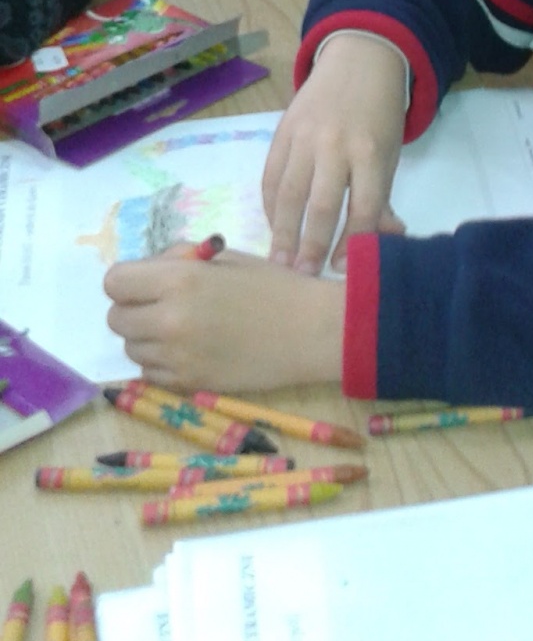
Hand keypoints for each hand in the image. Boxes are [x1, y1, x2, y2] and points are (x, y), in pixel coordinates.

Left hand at [104, 247, 345, 391]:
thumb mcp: (224, 257)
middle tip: (163, 305)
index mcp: (178, 280)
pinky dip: (162, 362)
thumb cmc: (272, 286)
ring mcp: (176, 357)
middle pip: (116, 318)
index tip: (146, 283)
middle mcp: (169, 320)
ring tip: (182, 328)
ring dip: (147, 337)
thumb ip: (178, 259)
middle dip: (134, 309)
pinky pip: (150, 372)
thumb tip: (147, 270)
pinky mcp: (188, 384)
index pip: (114, 282)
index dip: (128, 281)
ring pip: (131, 348)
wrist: (309, 331)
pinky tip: (190, 350)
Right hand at [262, 32, 409, 272]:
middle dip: (311, 244)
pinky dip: (268, 205)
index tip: (340, 269)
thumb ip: (382, 200)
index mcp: (372, 152)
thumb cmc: (378, 118)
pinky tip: (272, 227)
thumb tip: (380, 244)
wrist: (359, 61)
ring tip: (278, 264)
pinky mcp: (283, 130)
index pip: (363, 206)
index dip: (352, 242)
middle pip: (321, 203)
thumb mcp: (390, 155)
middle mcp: (337, 145)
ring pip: (289, 192)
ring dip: (282, 232)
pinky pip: (270, 175)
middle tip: (302, 276)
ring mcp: (306, 136)